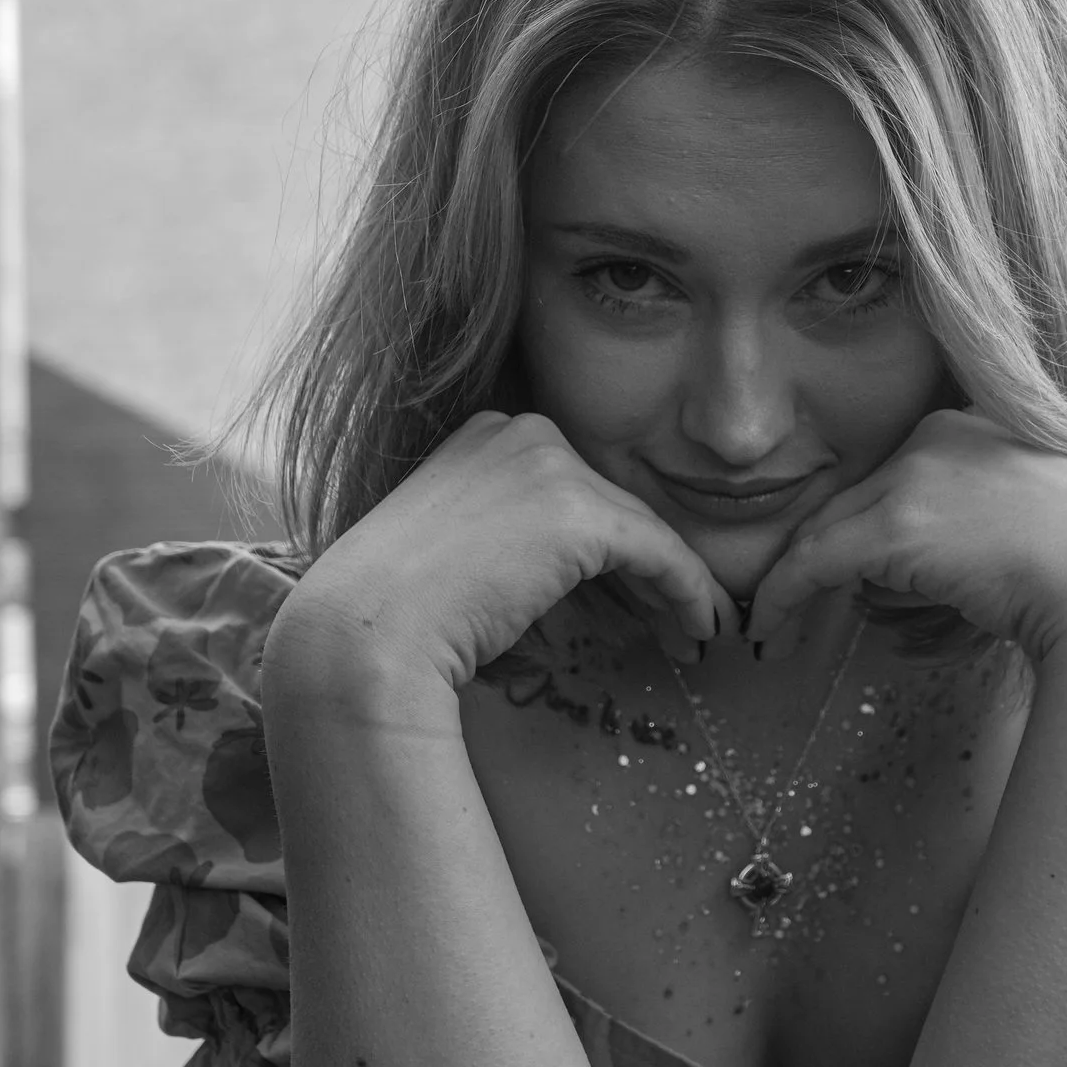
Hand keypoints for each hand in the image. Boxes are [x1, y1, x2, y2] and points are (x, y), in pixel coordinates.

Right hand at [269, 411, 739, 692]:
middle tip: (675, 617)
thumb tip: (564, 574)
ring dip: (675, 584)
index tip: (633, 593)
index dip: (610, 545)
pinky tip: (700, 629)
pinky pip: (658, 553)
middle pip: (610, 502)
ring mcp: (549, 465)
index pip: (571, 488)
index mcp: (483, 434)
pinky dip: (688, 591)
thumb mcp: (455, 551)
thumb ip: (508, 540)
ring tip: (695, 631)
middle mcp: (518, 432)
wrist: (366, 634)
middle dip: (647, 564)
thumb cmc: (394, 615)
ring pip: (640, 527)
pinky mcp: (579, 513)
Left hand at [742, 410, 1066, 668]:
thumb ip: (968, 537)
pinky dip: (781, 599)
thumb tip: (901, 583)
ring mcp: (916, 476)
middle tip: (789, 608)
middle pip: (853, 506)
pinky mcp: (896, 525)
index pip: (894, 483)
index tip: (847, 577)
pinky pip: (812, 564)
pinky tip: (767, 631)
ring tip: (826, 632)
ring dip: (832, 595)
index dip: (863, 537)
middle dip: (824, 562)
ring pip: (829, 536)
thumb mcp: (1032, 534)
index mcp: (976, 427)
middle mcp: (939, 436)